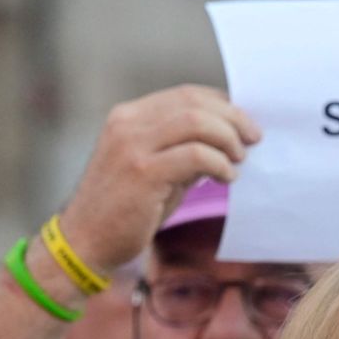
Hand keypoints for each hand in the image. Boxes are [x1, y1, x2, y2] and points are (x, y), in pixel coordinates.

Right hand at [57, 85, 260, 272]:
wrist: (85, 243)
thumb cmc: (123, 211)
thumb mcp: (154, 171)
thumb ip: (183, 151)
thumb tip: (226, 140)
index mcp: (128, 116)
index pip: (185, 95)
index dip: (221, 105)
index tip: (243, 124)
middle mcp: (127, 124)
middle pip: (194, 103)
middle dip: (232, 118)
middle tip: (253, 139)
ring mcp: (132, 146)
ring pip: (196, 122)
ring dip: (228, 138)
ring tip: (239, 159)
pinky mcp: (142, 172)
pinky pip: (194, 155)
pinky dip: (219, 163)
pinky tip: (226, 177)